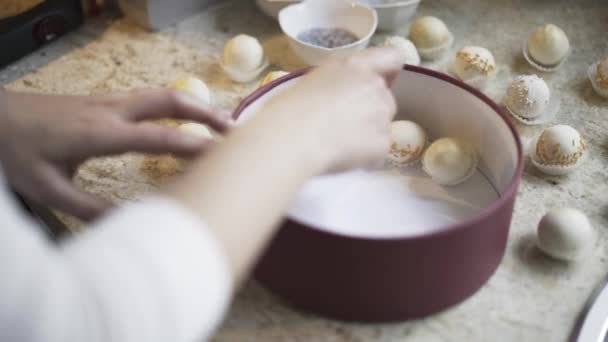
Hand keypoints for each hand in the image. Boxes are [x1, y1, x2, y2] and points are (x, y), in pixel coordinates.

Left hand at [0, 89, 228, 220]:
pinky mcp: (102, 102)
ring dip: (194, 105)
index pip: (159, 137)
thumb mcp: (48, 190)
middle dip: (205, 113)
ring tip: (220, 121)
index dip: (194, 145)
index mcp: (100, 134)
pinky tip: (182, 118)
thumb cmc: (16, 152)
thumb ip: (90, 210)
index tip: (224, 154)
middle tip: (235, 129)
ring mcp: (107, 102)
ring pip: (161, 95)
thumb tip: (130, 225)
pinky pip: (149, 98)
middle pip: (169, 102)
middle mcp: (111, 111)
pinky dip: (175, 105)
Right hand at [258, 48, 400, 172]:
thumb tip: (347, 95)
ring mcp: (381, 115)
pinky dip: (365, 158)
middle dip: (371, 111)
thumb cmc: (290, 109)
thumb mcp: (315, 78)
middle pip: (386, 99)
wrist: (290, 139)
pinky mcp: (382, 144)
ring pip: (382, 127)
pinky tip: (341, 157)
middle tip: (343, 124)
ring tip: (338, 144)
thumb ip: (341, 80)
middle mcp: (374, 86)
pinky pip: (378, 152)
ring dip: (368, 135)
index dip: (389, 72)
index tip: (380, 83)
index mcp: (356, 65)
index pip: (393, 58)